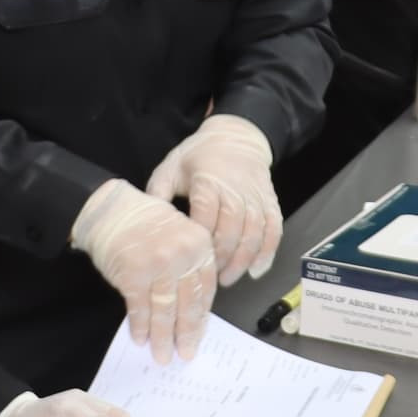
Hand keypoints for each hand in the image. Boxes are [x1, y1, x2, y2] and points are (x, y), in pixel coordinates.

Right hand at [73, 179, 216, 363]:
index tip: (199, 334)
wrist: (109, 208)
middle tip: (185, 353)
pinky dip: (139, 326)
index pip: (206, 289)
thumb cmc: (142, 221)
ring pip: (164, 310)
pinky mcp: (133, 274)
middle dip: (186, 334)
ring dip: (162, 337)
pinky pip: (139, 308)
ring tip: (161, 355)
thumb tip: (189, 308)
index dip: (201, 317)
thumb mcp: (179, 234)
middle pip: (188, 304)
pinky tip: (140, 338)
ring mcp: (158, 265)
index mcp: (199, 244)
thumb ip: (189, 265)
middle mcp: (182, 255)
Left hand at [145, 114, 282, 280]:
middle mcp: (236, 189)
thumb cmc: (200, 155)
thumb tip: (144, 224)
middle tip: (210, 277)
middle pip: (233, 229)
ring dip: (243, 259)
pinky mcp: (269, 202)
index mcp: (208, 180)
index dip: (200, 240)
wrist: (235, 138)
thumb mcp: (171, 168)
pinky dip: (267, 252)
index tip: (191, 258)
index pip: (206, 214)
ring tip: (228, 278)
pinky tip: (256, 269)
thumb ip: (158, 195)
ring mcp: (255, 197)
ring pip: (255, 233)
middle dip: (222, 257)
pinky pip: (273, 230)